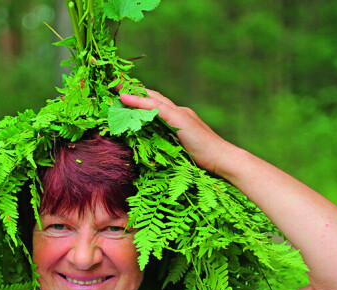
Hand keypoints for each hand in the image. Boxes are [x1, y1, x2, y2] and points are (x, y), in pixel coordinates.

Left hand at [118, 88, 238, 175]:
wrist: (223, 159)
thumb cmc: (205, 160)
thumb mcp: (181, 150)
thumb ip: (169, 144)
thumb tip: (153, 148)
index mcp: (179, 118)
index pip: (156, 104)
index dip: (140, 98)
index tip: (123, 93)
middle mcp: (179, 111)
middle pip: (151, 96)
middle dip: (132, 89)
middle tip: (113, 81)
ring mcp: (179, 113)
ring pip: (151, 98)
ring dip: (131, 91)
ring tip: (113, 84)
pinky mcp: (179, 119)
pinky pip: (154, 107)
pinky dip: (138, 101)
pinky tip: (124, 97)